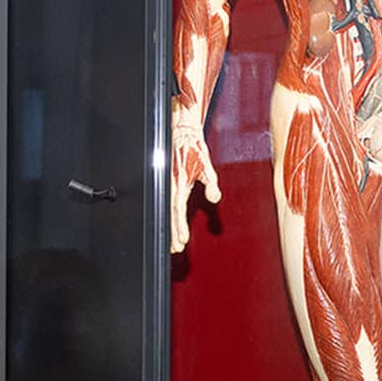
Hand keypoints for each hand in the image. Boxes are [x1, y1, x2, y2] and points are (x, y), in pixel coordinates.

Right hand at [169, 115, 219, 254]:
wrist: (182, 133)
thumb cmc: (194, 148)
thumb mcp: (207, 166)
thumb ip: (211, 184)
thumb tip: (215, 199)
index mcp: (179, 182)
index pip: (178, 209)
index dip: (179, 226)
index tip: (181, 241)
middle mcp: (171, 185)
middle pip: (170, 214)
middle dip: (172, 232)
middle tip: (175, 248)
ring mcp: (169, 184)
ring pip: (167, 210)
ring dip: (169, 227)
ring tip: (172, 243)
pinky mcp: (169, 183)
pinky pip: (167, 203)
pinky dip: (168, 216)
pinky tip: (170, 226)